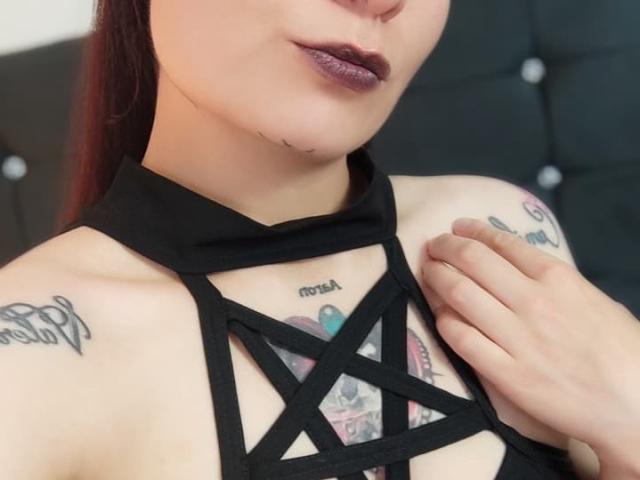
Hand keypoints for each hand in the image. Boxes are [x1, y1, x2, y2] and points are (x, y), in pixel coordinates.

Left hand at [419, 217, 639, 464]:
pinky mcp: (507, 374)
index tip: (457, 228)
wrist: (635, 405)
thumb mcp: (594, 299)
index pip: (502, 243)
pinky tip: (439, 314)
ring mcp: (518, 338)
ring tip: (428, 270)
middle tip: (433, 246)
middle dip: (445, 247)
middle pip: (472, 261)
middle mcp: (533, 301)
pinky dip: (443, 321)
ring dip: (436, 277)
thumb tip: (516, 267)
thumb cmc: (622, 350)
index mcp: (558, 278)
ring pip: (459, 294)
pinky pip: (462, 339)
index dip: (472, 231)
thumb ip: (555, 281)